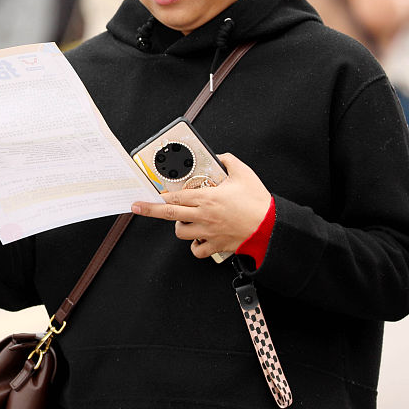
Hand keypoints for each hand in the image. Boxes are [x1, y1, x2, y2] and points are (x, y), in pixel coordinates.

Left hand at [131, 153, 271, 259]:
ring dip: (179, 226)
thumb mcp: (244, 174)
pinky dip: (195, 246)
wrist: (272, 227)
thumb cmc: (258, 202)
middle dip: (150, 210)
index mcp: (207, 198)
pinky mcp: (216, 245)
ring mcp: (208, 232)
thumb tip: (219, 157)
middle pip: (169, 214)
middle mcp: (203, 216)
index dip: (158, 196)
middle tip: (137, 207)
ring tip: (186, 219)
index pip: (175, 197)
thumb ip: (228, 161)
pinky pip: (197, 251)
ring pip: (181, 232)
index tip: (146, 195)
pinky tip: (198, 239)